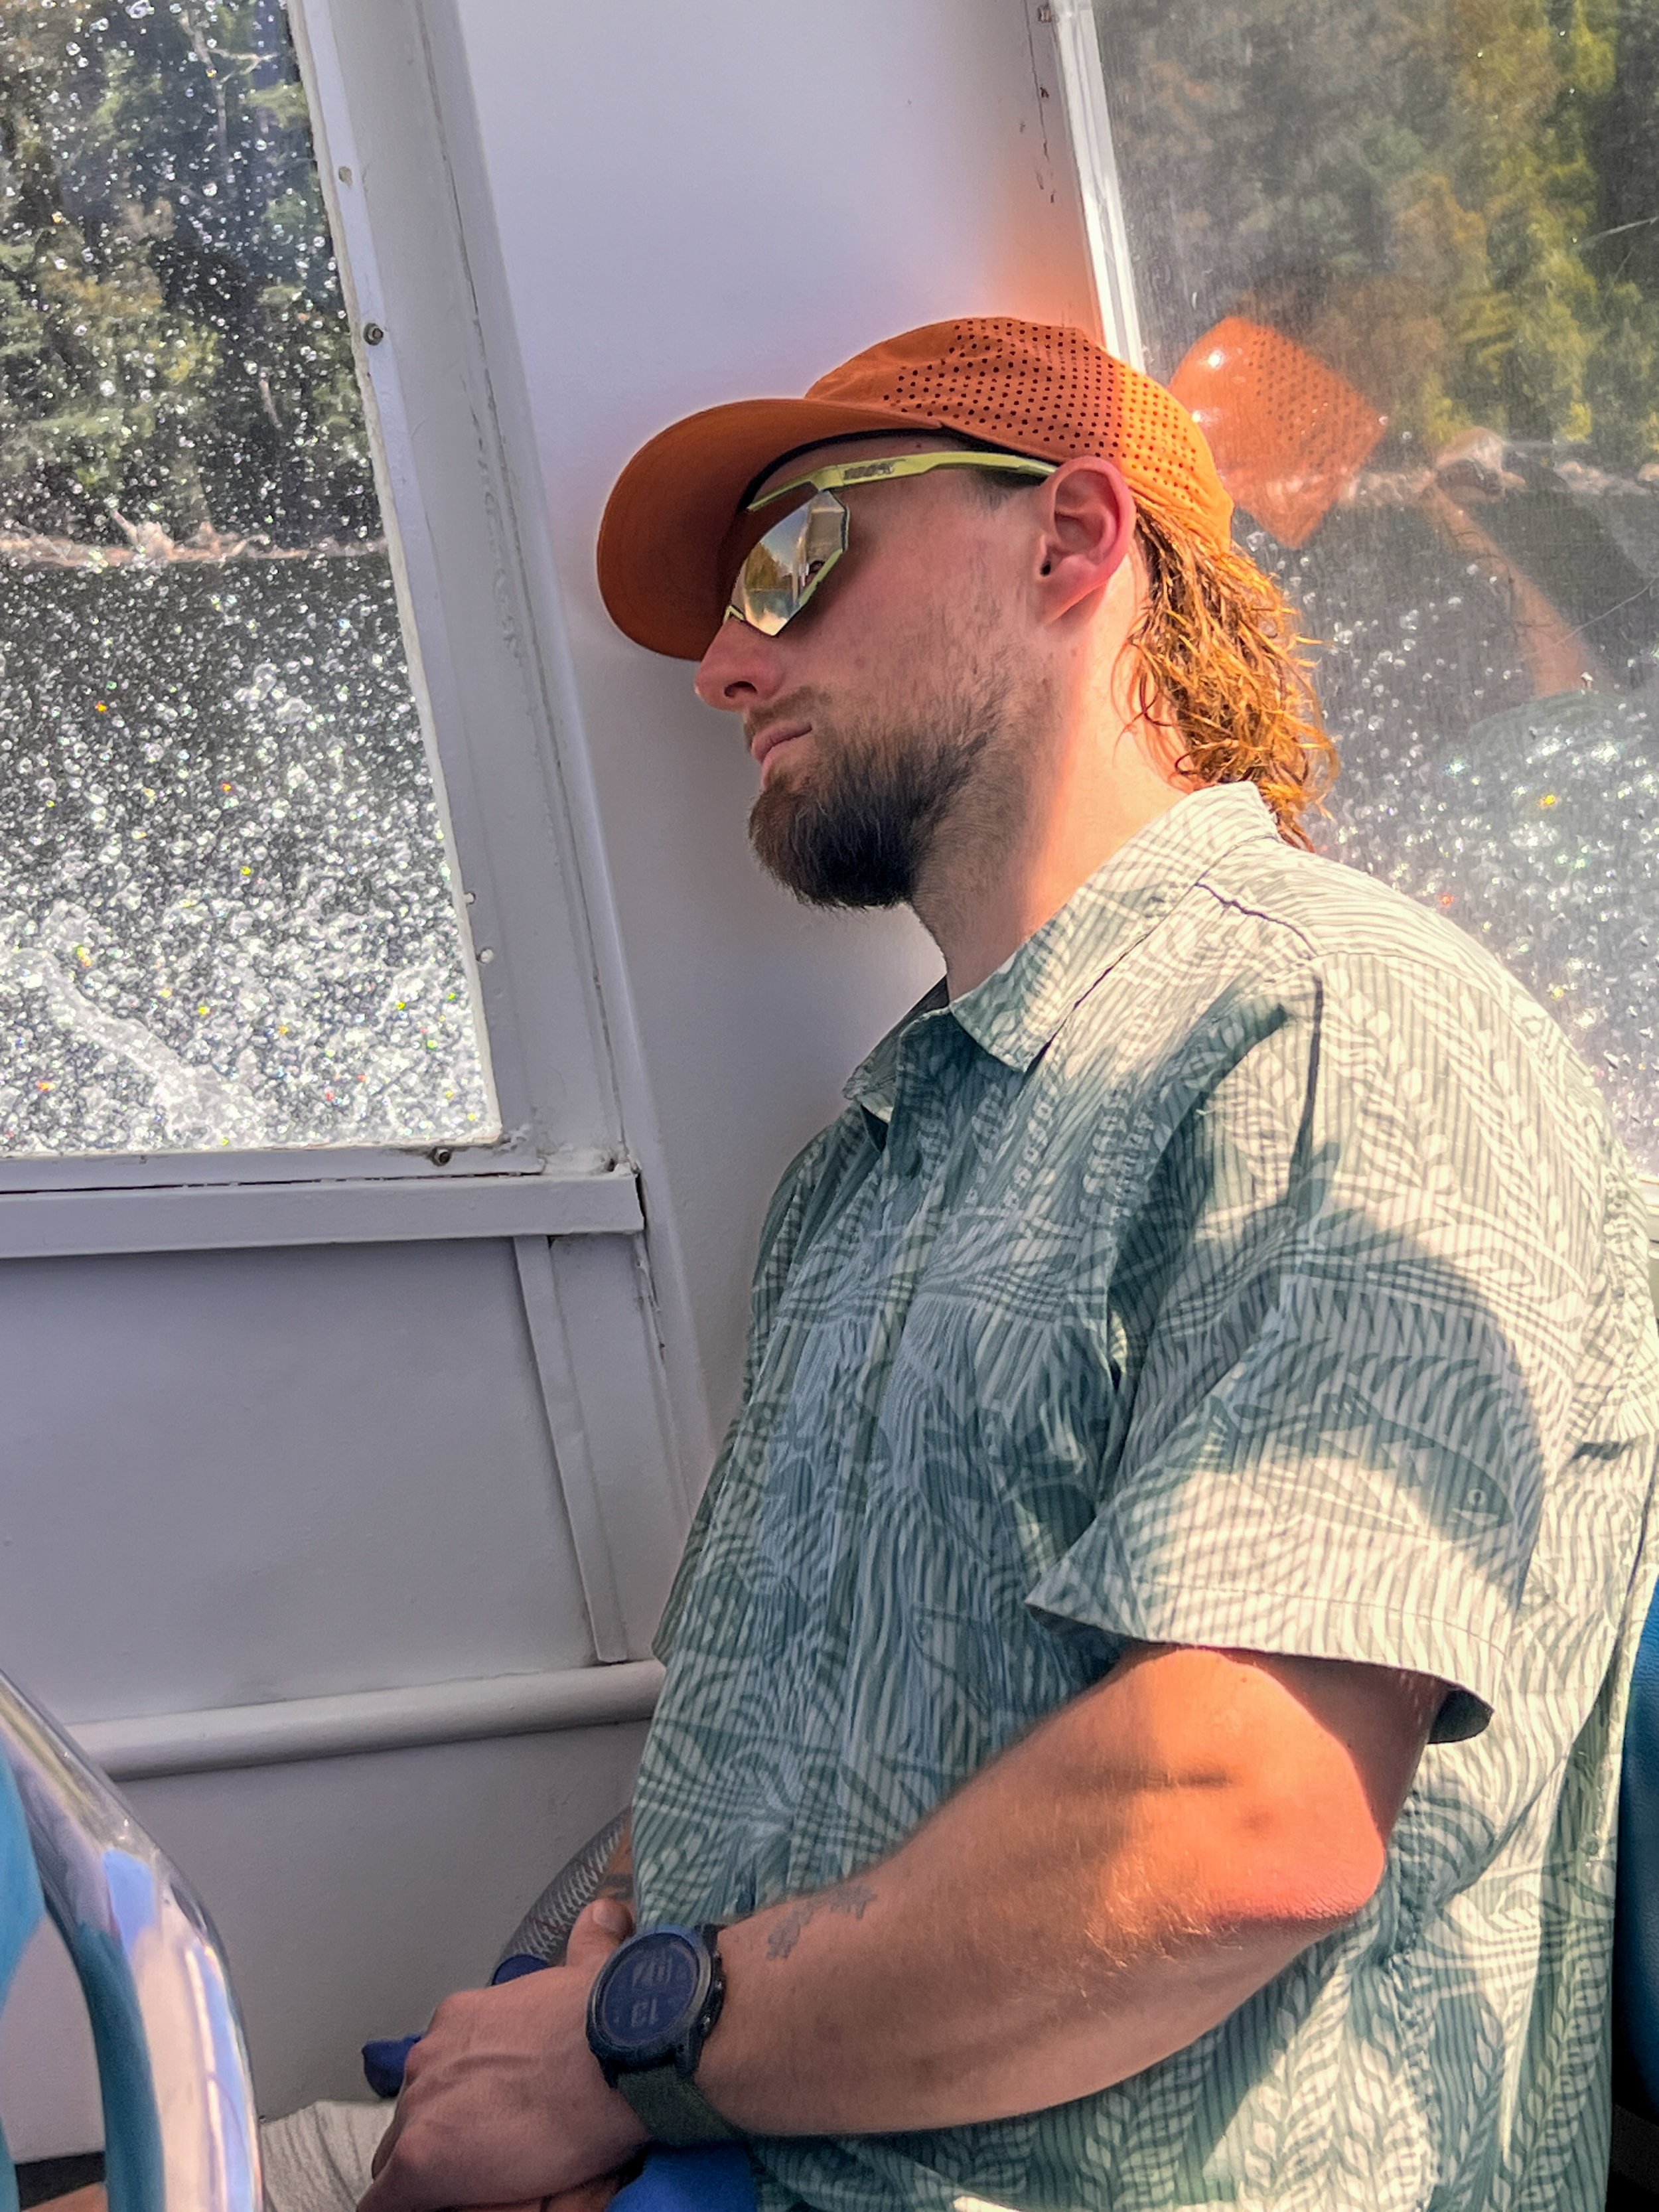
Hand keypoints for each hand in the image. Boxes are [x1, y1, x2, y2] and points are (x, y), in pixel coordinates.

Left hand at [359, 1898, 647, 2211]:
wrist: (617, 2054)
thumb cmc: (608, 2020)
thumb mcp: (592, 1967)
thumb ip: (589, 1943)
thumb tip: (606, 1914)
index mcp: (462, 2019)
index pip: (440, 2072)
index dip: (460, 2102)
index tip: (486, 2119)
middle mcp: (431, 2057)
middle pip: (415, 2113)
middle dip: (439, 2134)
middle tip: (481, 2157)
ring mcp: (421, 2107)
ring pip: (399, 2157)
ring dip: (425, 2171)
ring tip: (463, 2188)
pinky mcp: (421, 2159)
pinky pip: (387, 2202)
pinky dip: (400, 2210)